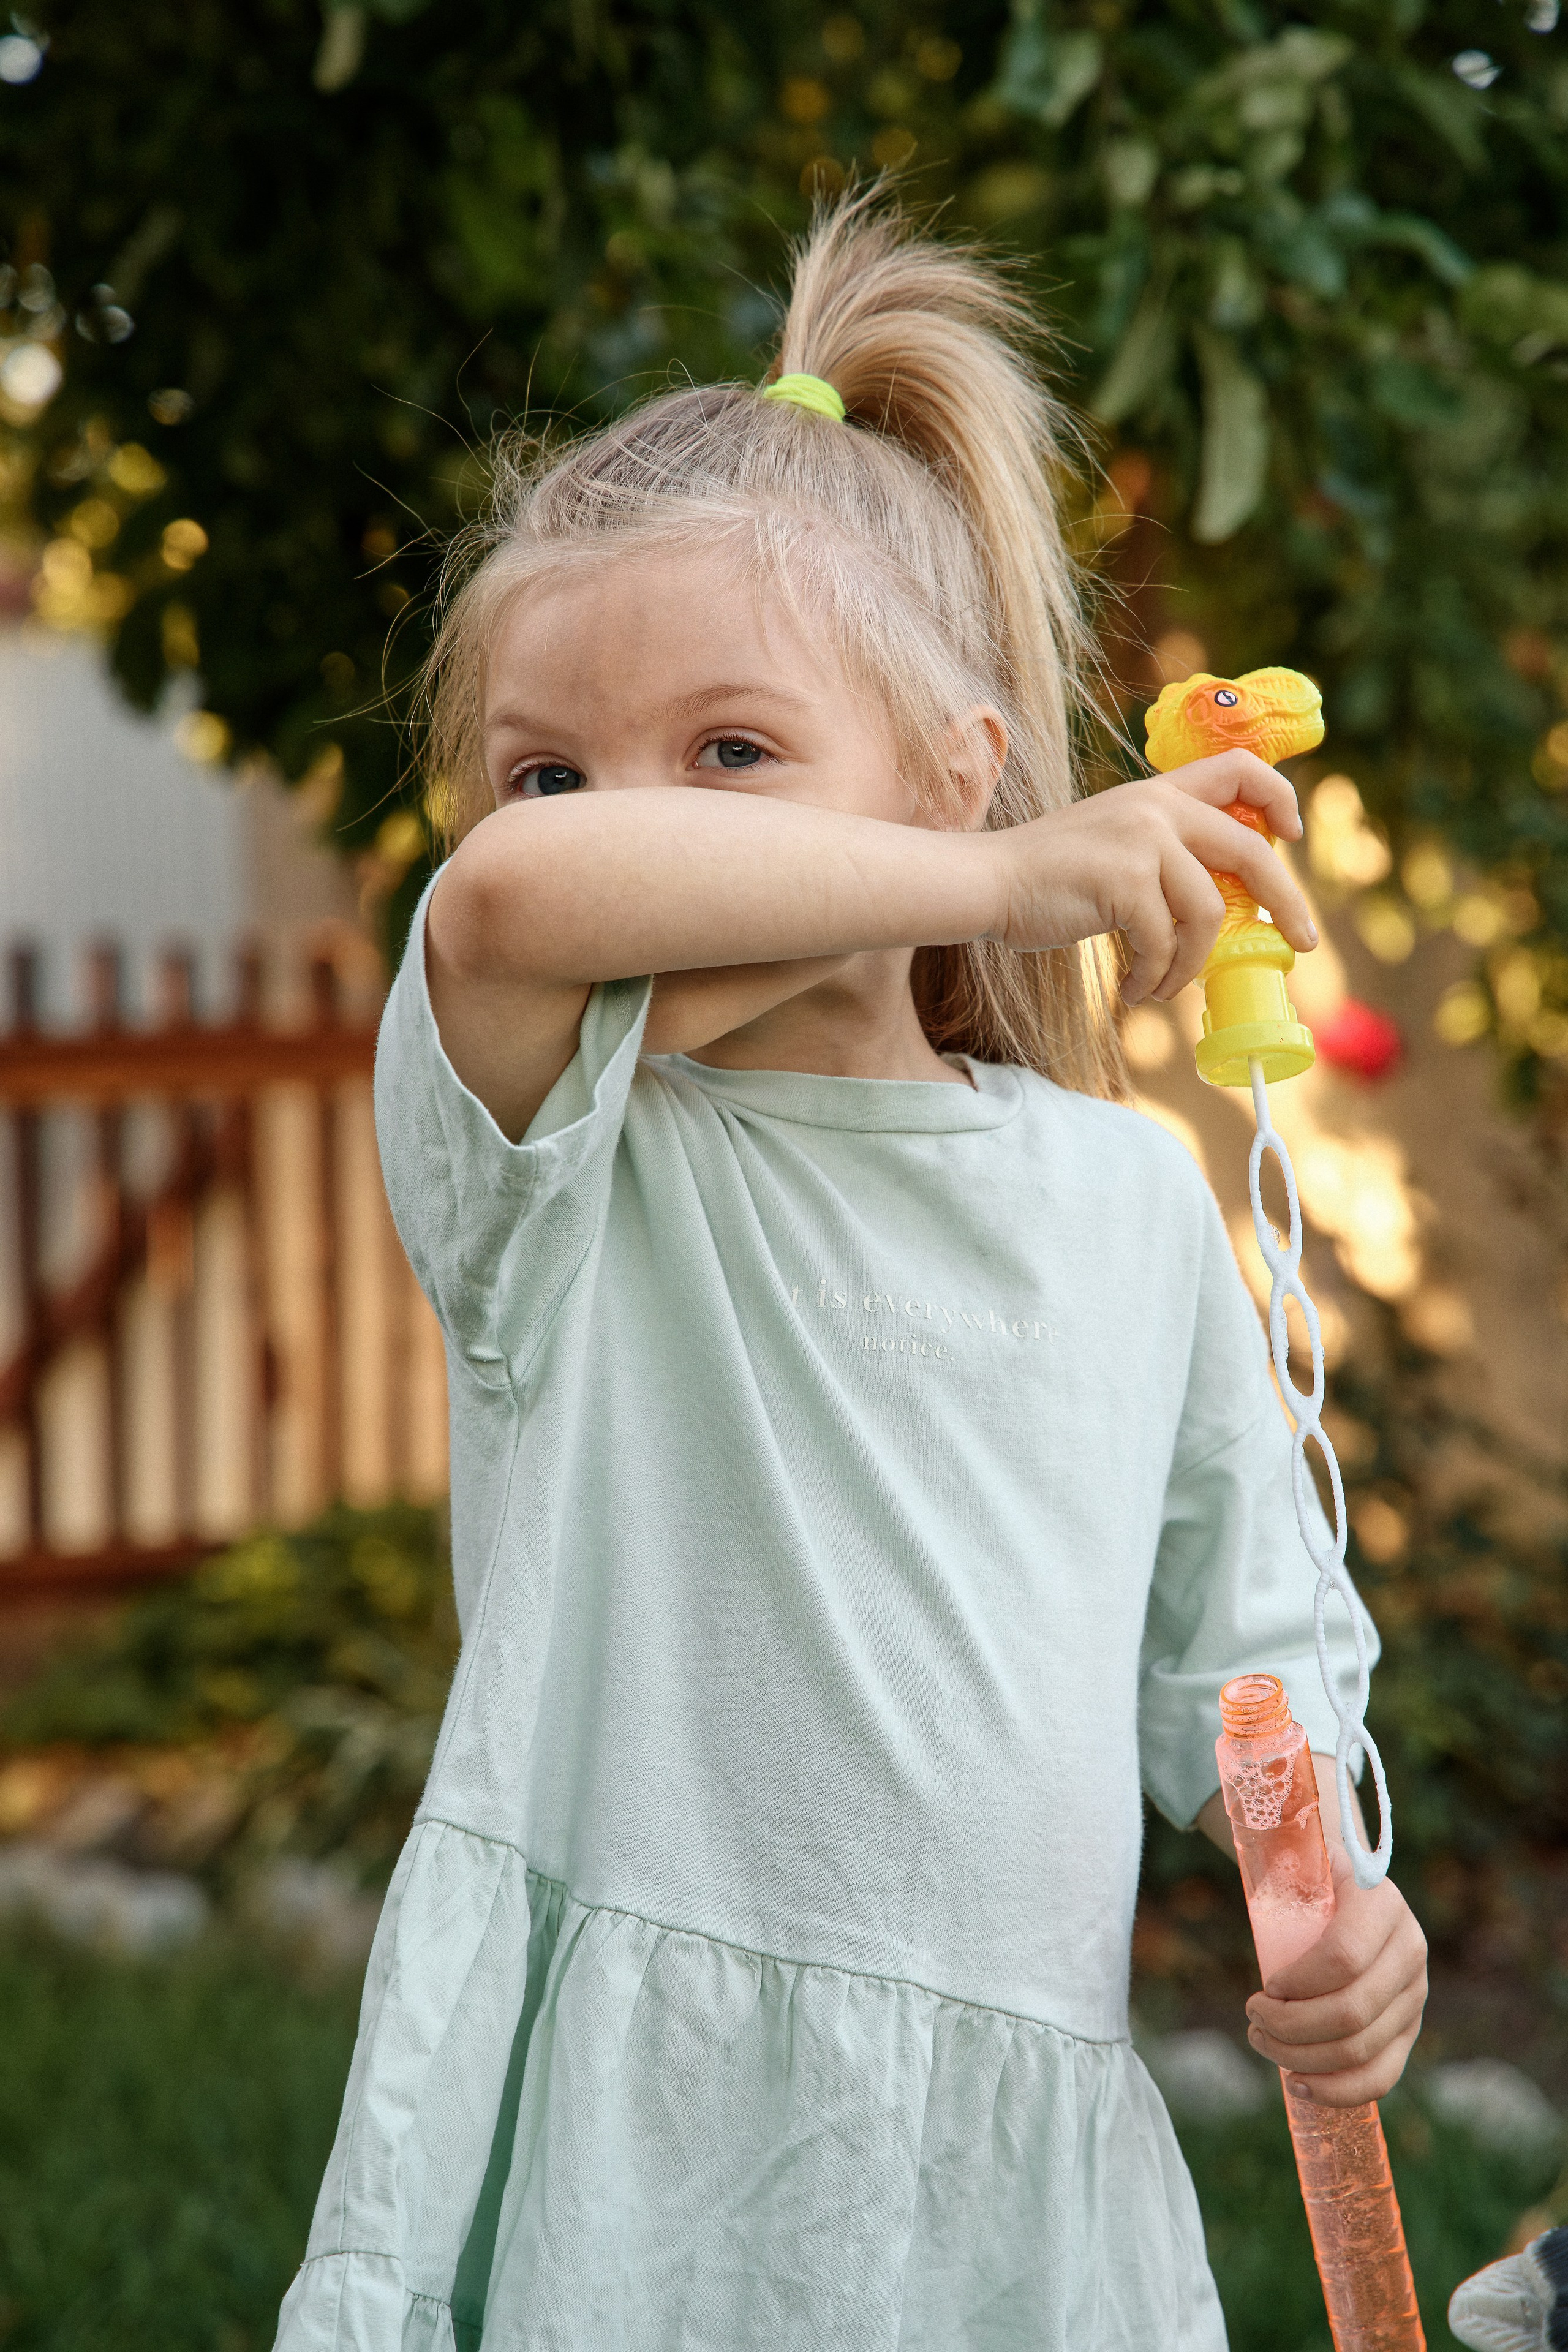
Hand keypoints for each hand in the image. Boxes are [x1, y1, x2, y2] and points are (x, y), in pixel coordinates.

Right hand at [996, 749, 1316, 1004]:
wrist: (989, 882)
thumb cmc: (1048, 876)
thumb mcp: (1115, 842)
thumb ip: (1164, 853)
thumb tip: (1219, 905)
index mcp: (1157, 793)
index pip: (1238, 767)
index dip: (1278, 797)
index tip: (1292, 836)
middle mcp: (1156, 808)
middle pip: (1251, 849)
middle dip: (1288, 900)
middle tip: (1305, 942)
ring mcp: (1142, 842)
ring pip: (1208, 912)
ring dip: (1191, 964)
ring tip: (1163, 988)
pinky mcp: (1124, 882)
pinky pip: (1164, 943)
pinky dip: (1154, 978)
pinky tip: (1134, 990)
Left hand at [1244, 1846, 1427, 2105]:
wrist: (1348, 1890)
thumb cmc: (1308, 1876)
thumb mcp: (1299, 1858)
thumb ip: (1281, 1855)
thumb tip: (1248, 1844)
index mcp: (1382, 1902)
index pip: (1343, 1957)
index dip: (1298, 1982)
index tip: (1264, 1985)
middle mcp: (1410, 1950)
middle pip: (1350, 2013)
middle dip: (1289, 2026)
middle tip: (1252, 2016)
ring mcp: (1415, 1995)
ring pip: (1360, 2050)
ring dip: (1301, 2057)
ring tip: (1262, 2041)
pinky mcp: (1410, 2030)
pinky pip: (1381, 2076)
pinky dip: (1337, 2090)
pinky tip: (1297, 2084)